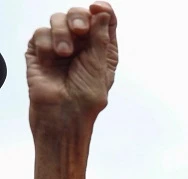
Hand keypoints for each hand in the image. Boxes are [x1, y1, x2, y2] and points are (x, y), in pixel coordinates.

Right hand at [26, 2, 117, 130]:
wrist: (62, 115)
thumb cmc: (85, 99)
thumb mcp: (99, 66)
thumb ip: (99, 38)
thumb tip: (102, 12)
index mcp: (102, 49)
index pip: (104, 20)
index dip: (102, 10)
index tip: (97, 8)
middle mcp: (81, 46)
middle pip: (79, 14)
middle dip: (78, 17)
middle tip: (79, 30)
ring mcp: (59, 47)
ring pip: (57, 20)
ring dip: (61, 33)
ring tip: (64, 54)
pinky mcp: (39, 51)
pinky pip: (40, 34)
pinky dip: (46, 43)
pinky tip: (50, 58)